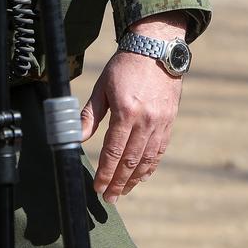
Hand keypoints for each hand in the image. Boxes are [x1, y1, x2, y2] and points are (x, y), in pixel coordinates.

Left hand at [80, 14, 186, 202]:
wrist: (156, 50)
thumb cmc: (124, 67)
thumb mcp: (102, 87)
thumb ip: (90, 115)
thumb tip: (77, 137)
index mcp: (126, 111)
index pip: (114, 151)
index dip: (105, 172)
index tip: (97, 186)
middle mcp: (146, 120)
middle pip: (131, 161)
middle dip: (118, 182)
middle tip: (108, 198)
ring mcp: (160, 123)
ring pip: (147, 160)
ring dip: (134, 180)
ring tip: (122, 192)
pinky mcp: (169, 122)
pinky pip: (159, 151)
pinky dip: (149, 167)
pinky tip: (140, 177)